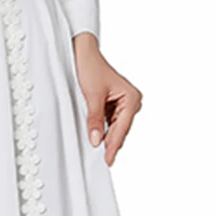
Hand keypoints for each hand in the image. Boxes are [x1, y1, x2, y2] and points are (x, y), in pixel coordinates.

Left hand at [72, 33, 142, 166]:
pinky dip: (103, 130)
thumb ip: (94, 119)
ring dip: (107, 137)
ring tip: (100, 153)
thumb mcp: (92, 96)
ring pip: (115, 128)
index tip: (108, 159)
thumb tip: (96, 140)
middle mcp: (132, 101)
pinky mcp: (115, 105)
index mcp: (131, 98)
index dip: (113, 145)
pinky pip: (110, 122)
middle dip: (111, 143)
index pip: (122, 128)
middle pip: (120, 130)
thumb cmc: (91, 68)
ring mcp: (124, 104)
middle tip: (104, 161)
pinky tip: (97, 139)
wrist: (83, 55)